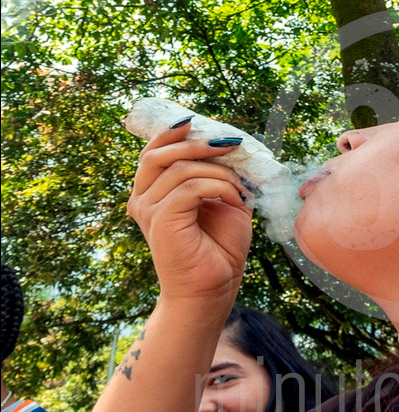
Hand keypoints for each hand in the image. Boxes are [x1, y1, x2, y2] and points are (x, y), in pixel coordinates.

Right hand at [127, 121, 252, 307]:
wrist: (213, 289)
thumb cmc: (218, 249)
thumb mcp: (223, 202)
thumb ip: (217, 175)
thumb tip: (230, 145)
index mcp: (151, 193)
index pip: (152, 152)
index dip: (170, 133)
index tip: (194, 122)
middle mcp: (142, 199)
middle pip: (160, 154)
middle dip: (197, 144)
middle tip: (231, 146)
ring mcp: (148, 210)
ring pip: (182, 169)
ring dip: (220, 173)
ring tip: (242, 190)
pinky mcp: (161, 220)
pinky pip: (191, 187)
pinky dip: (220, 188)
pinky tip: (237, 202)